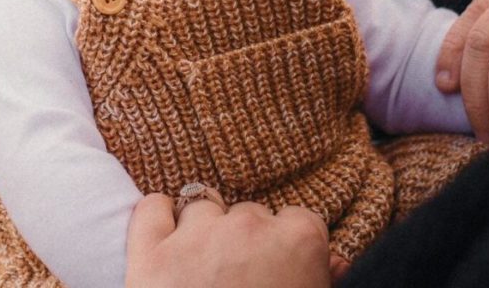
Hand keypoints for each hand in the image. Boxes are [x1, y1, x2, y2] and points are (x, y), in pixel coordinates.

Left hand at [126, 194, 331, 287]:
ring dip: (202, 232)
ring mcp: (197, 236)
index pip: (297, 221)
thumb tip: (338, 262)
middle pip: (249, 215)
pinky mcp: (150, 251)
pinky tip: (164, 244)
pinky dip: (158, 217)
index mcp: (300, 241)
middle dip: (244, 243)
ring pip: (202, 208)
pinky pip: (153, 208)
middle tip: (239, 286)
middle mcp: (249, 225)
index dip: (286, 248)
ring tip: (202, 275)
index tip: (279, 274)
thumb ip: (325, 282)